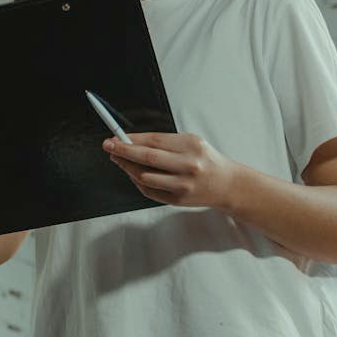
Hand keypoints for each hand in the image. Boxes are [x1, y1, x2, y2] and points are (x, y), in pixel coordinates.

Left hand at [103, 132, 242, 210]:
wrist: (227, 185)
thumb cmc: (206, 160)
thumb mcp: (190, 142)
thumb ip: (163, 142)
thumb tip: (131, 140)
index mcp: (191, 146)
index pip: (154, 141)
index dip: (131, 139)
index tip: (115, 136)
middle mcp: (188, 166)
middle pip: (147, 158)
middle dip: (123, 151)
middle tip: (109, 146)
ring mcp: (183, 185)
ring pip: (144, 176)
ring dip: (126, 167)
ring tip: (118, 159)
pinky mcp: (178, 200)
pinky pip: (149, 191)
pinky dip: (137, 181)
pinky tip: (132, 173)